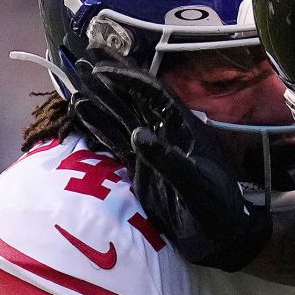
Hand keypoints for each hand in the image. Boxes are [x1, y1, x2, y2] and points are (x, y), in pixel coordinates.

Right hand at [69, 51, 270, 270]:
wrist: (220, 239)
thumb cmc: (216, 211)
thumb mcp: (196, 187)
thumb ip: (169, 161)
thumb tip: (137, 134)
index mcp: (186, 128)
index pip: (155, 95)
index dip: (129, 79)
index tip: (103, 67)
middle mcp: (167, 133)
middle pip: (135, 98)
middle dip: (110, 78)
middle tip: (84, 55)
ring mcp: (153, 149)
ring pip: (122, 117)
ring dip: (100, 99)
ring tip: (74, 80)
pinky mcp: (141, 167)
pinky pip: (116, 141)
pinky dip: (98, 127)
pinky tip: (81, 112)